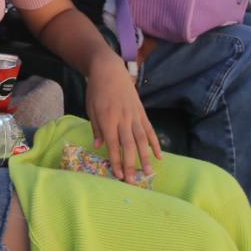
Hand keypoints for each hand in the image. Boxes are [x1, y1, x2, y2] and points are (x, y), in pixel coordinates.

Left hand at [85, 54, 159, 182]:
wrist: (109, 70)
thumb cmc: (96, 90)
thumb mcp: (91, 109)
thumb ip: (97, 128)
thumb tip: (99, 146)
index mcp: (108, 119)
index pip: (113, 144)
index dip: (116, 161)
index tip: (118, 175)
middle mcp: (123, 118)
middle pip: (128, 145)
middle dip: (131, 164)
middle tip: (133, 181)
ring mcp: (134, 115)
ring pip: (142, 139)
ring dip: (145, 157)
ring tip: (148, 173)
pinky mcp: (142, 112)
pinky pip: (150, 130)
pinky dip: (155, 143)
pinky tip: (160, 156)